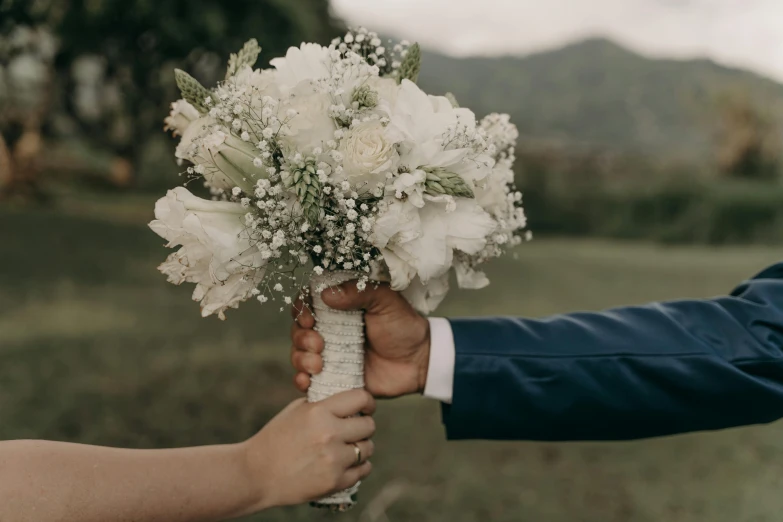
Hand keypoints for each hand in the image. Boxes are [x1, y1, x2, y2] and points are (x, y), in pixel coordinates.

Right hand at [243, 389, 375, 509]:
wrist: (256, 474)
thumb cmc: (275, 439)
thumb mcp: (296, 411)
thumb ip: (324, 404)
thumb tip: (350, 401)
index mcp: (318, 412)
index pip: (360, 399)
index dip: (367, 402)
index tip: (365, 407)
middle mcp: (328, 434)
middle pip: (369, 425)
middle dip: (364, 426)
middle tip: (355, 429)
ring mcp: (333, 460)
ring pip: (368, 448)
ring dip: (362, 447)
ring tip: (349, 448)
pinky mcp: (334, 481)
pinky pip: (363, 470)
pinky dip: (359, 467)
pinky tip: (347, 463)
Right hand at [290, 282, 430, 397]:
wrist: (419, 362)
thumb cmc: (404, 327)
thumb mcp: (386, 301)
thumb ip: (359, 292)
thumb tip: (326, 294)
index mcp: (339, 307)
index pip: (307, 303)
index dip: (302, 310)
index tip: (310, 320)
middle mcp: (329, 329)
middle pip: (298, 330)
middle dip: (301, 338)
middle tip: (319, 346)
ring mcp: (330, 354)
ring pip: (298, 354)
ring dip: (300, 359)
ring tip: (318, 365)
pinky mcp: (333, 376)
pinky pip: (307, 379)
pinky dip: (301, 380)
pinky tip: (307, 381)